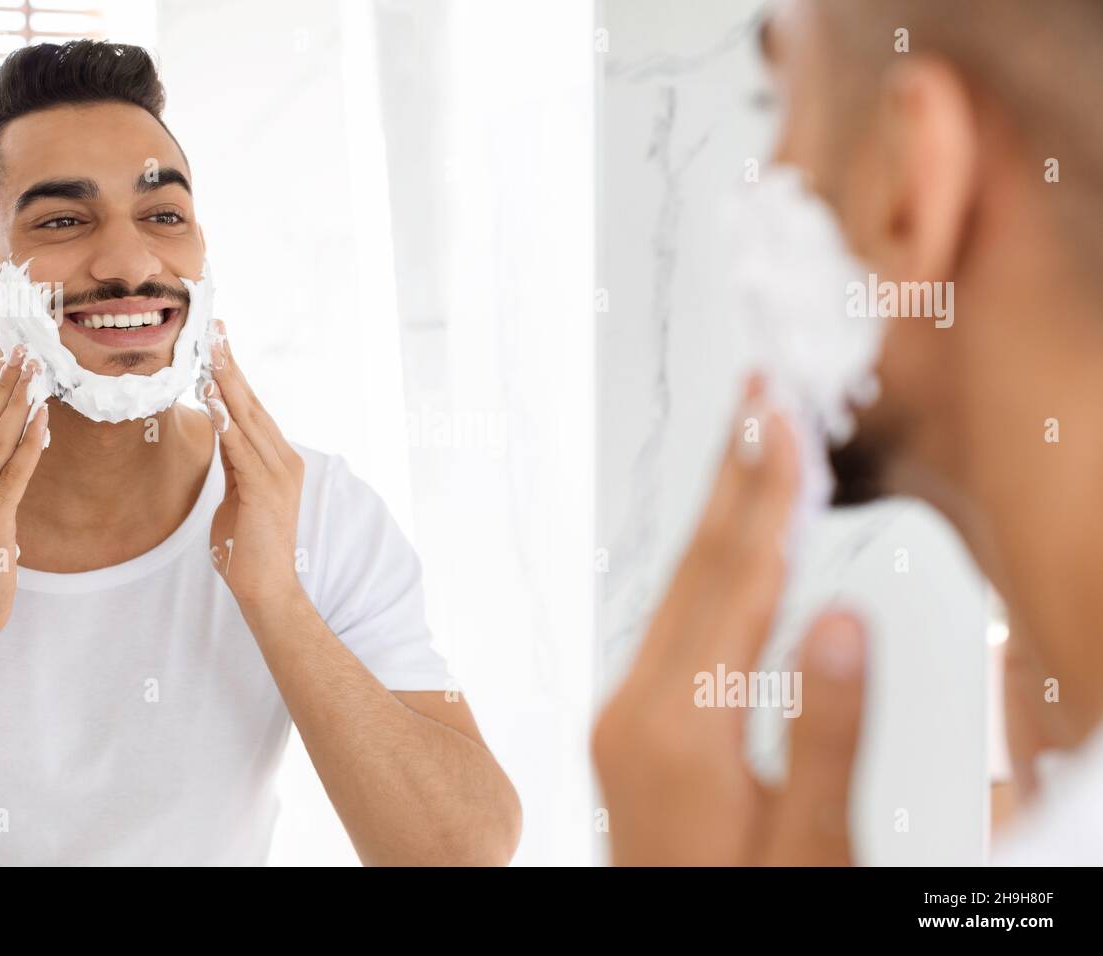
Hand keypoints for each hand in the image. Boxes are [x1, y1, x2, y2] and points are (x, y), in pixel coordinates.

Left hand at [203, 321, 305, 610]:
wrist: (267, 587)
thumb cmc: (248, 546)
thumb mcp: (238, 494)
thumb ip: (235, 462)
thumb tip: (222, 431)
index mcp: (279, 459)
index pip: (252, 408)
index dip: (234, 374)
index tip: (218, 342)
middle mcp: (284, 459)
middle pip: (252, 403)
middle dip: (230, 364)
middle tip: (213, 328)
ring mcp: (279, 473)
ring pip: (247, 417)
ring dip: (226, 381)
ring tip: (209, 350)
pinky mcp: (266, 488)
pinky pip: (240, 446)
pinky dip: (225, 419)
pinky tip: (209, 395)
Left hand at [591, 377, 868, 864]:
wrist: (664, 938)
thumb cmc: (743, 905)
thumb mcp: (807, 846)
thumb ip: (824, 736)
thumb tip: (840, 624)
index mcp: (674, 728)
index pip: (735, 580)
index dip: (765, 492)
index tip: (778, 414)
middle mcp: (635, 707)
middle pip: (697, 565)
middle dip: (735, 474)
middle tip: (757, 393)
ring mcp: (626, 714)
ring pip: (683, 587)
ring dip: (722, 513)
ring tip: (753, 446)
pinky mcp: (633, 726)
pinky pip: (677, 622)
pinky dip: (714, 569)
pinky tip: (736, 546)